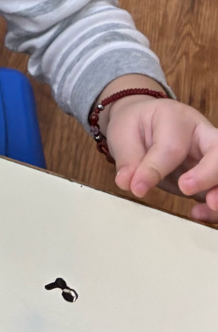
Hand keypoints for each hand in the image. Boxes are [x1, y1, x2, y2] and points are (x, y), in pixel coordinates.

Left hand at [103, 93, 217, 222]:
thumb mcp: (123, 133)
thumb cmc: (136, 124)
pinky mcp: (211, 178)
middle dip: (211, 173)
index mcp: (177, 119)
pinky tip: (197, 213)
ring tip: (206, 206)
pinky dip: (215, 208)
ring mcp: (211, 157)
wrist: (144, 122)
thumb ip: (128, 159)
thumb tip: (128, 184)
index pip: (172, 147)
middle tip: (186, 189)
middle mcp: (202, 136)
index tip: (136, 187)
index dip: (155, 170)